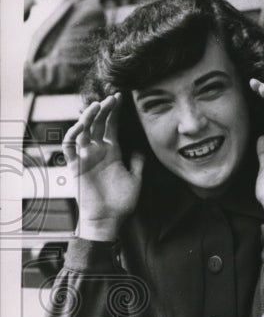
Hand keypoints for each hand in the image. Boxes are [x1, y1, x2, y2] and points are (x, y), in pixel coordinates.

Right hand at [62, 93, 143, 240]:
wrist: (109, 219)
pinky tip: (82, 125)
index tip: (120, 97)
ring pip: (83, 130)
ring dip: (89, 117)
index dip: (114, 111)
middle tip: (113, 97)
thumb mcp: (135, 179)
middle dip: (104, 109)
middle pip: (98, 123)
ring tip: (98, 106)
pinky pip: (69, 146)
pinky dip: (73, 134)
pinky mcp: (75, 166)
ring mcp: (85, 157)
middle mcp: (97, 151)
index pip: (111, 125)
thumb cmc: (121, 202)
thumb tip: (141, 149)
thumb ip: (137, 163)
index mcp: (111, 151)